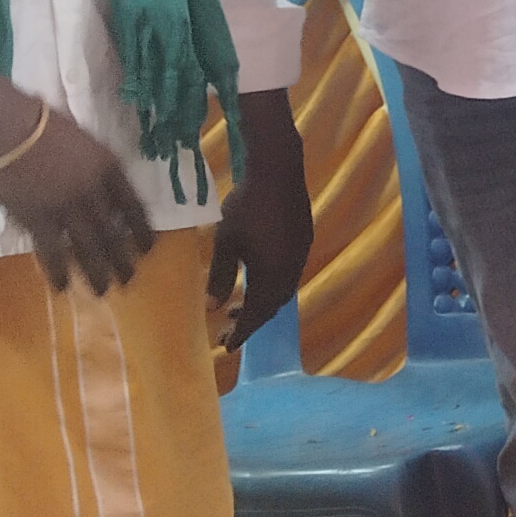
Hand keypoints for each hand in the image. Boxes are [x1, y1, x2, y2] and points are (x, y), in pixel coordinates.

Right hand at [0, 100, 155, 294]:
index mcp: (108, 168)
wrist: (6, 127)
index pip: (134, 206)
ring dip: (97, 273)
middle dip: (123, 260)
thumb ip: (98, 167)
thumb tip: (106, 194)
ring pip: (88, 248)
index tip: (149, 248)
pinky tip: (63, 286)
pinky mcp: (38, 219)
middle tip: (128, 278)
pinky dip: (58, 272)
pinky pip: (52, 252)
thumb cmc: (42, 124)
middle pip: (114, 233)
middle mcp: (93, 191)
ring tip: (102, 291)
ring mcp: (66, 207)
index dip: (143, 230)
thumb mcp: (85, 140)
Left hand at [208, 92, 312, 349]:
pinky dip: (270, 283)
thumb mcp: (225, 242)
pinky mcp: (304, 238)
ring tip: (237, 303)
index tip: (225, 346)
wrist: (279, 170)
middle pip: (273, 306)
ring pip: (281, 289)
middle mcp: (293, 269)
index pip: (257, 314)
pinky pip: (288, 272)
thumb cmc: (246, 206)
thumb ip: (219, 276)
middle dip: (251, 319)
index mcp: (274, 275)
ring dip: (261, 300)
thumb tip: (212, 308)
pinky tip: (255, 274)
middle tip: (228, 327)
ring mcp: (301, 253)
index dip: (241, 332)